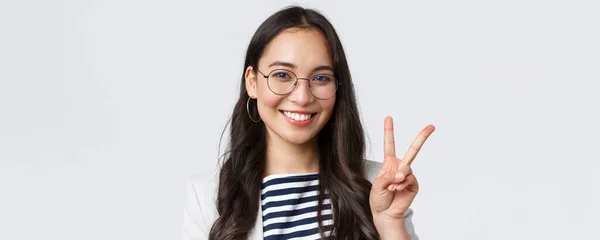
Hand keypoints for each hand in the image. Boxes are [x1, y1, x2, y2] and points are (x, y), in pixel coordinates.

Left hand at [369, 116, 434, 235]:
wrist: (385, 214)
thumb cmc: (378, 199)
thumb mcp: (377, 184)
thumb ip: (389, 175)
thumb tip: (402, 173)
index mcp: (389, 164)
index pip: (389, 144)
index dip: (388, 131)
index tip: (388, 117)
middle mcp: (400, 167)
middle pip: (413, 150)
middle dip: (422, 138)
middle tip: (431, 126)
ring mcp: (408, 175)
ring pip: (407, 167)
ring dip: (398, 177)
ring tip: (392, 187)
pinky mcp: (414, 184)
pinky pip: (409, 179)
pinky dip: (402, 184)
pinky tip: (397, 189)